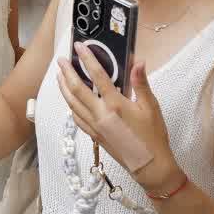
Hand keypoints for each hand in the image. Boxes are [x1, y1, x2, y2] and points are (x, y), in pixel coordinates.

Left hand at [59, 49, 175, 190]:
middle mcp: (101, 115)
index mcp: (115, 105)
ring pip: (73, 104)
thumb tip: (138, 62)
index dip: (88, 59)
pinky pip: (77, 118)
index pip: (98, 76)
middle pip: (77, 90)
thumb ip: (141, 83)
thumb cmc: (153, 136)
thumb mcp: (151, 107)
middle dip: (67, 73)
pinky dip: (71, 106)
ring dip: (64, 88)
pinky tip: (70, 101)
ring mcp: (95, 127)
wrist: (150, 166)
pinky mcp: (95, 136)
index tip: (80, 46)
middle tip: (61, 60)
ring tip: (59, 76)